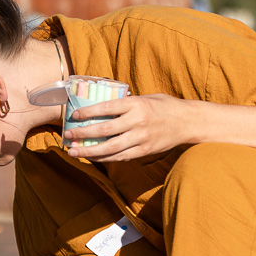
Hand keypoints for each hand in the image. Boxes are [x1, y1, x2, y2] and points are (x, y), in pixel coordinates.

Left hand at [64, 94, 192, 161]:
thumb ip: (126, 104)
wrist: (188, 122)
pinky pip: (120, 156)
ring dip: (89, 151)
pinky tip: (92, 157)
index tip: (74, 116)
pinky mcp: (144, 151)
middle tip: (67, 136)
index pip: (106, 108)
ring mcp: (141, 138)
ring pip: (110, 148)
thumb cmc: (165, 106)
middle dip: (82, 134)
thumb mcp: (146, 97)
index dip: (87, 113)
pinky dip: (104, 158)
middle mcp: (137, 121)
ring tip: (73, 151)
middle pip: (104, 129)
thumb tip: (102, 108)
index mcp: (136, 104)